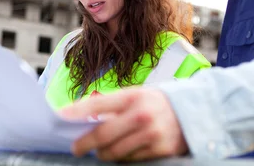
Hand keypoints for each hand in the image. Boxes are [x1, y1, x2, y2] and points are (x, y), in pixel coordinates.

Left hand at [60, 87, 188, 161]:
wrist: (193, 111)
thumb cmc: (156, 103)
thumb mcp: (137, 94)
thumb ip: (113, 105)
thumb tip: (82, 117)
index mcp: (133, 96)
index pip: (98, 104)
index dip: (77, 111)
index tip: (61, 117)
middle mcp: (141, 114)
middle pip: (103, 135)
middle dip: (85, 144)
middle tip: (76, 148)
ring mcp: (151, 134)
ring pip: (115, 152)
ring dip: (104, 153)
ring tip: (100, 151)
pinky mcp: (160, 150)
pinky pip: (131, 160)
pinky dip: (122, 158)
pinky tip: (121, 152)